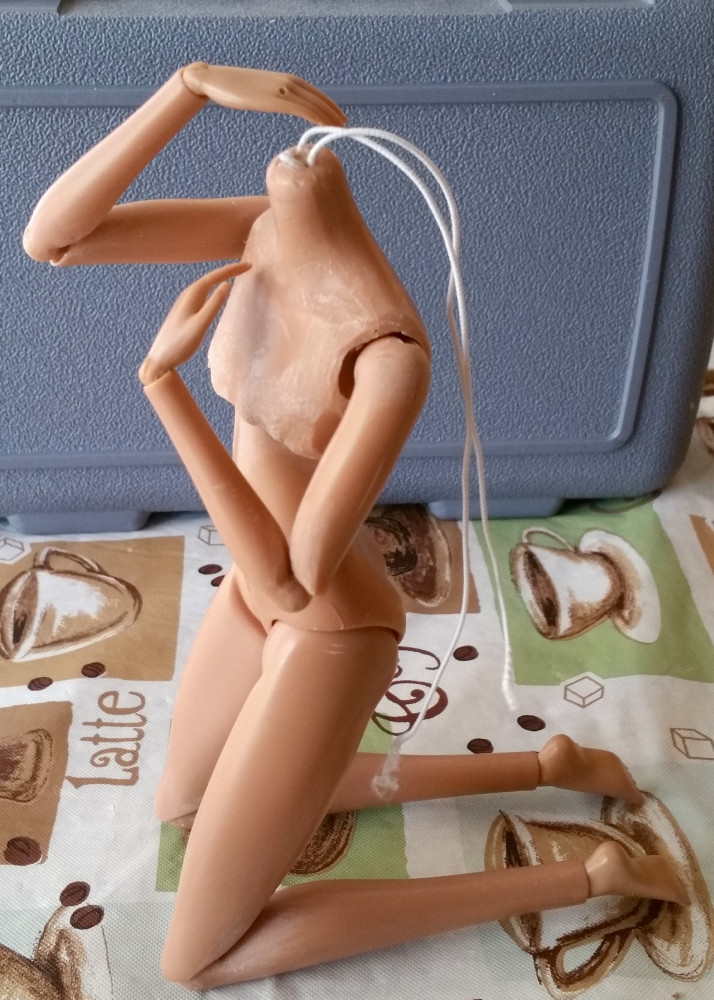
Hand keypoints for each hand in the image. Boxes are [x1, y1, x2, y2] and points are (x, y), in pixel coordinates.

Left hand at [138, 261, 248, 384]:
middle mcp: (187, 295)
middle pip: (211, 277)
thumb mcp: (200, 325)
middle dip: (228, 271)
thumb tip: (227, 284)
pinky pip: (202, 294)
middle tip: (247, 268)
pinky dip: (213, 289)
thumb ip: (214, 305)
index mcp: (191, 295)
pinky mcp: (185, 312)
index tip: (249, 266)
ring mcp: (185, 303)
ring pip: (206, 285)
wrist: (159, 359)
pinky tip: (216, 293)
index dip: (232, 269)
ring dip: (220, 278)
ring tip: (235, 274)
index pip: (215, 276)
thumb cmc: (179, 344)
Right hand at [181, 63, 345, 126]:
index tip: (336, 113)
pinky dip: (314, 114)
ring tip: (339, 125)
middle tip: (344, 122)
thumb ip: (272, 95)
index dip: (326, 102)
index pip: (311, 91)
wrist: (214, 80)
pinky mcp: (274, 96)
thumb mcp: (259, 91)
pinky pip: (300, 106)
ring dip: (327, 114)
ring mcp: (281, 88)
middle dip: (331, 109)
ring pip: (312, 102)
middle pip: (316, 96)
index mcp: (283, 79)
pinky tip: (322, 123)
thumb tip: (278, 102)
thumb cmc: (233, 88)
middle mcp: (286, 81)